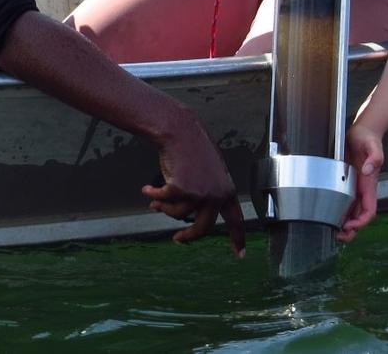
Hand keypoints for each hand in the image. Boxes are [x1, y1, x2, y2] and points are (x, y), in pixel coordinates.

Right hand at [142, 108, 245, 256]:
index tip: (240, 256)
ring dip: (164, 208)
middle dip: (188, 236)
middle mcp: (216, 195)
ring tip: (155, 201)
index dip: (237, 238)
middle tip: (178, 239)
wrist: (181, 132)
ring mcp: (198, 193)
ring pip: (178, 214)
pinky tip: (147, 189)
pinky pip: (163, 201)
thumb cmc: (193, 150)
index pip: (235, 219)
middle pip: (202, 228)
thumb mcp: (210, 173)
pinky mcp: (181, 189)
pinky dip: (153, 196)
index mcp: (227, 191)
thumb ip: (208, 194)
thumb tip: (193, 215)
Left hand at [337, 122, 384, 242]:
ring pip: (351, 213)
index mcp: (369, 185)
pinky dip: (338, 212)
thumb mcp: (372, 146)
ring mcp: (355, 188)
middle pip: (360, 217)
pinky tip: (327, 216)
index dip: (361, 222)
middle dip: (351, 230)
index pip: (369, 211)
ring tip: (331, 232)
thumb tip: (368, 170)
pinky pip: (344, 203)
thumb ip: (374, 157)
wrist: (363, 131)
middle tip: (337, 236)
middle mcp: (363, 189)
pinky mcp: (347, 183)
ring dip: (344, 224)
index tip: (349, 225)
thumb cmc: (369, 139)